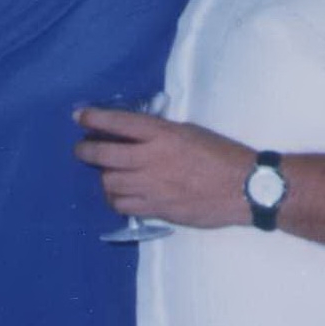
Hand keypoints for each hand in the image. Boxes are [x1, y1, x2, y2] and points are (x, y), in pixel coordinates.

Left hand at [74, 107, 251, 227]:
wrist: (245, 188)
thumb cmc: (221, 155)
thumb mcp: (190, 132)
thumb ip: (160, 134)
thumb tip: (134, 136)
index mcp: (163, 134)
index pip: (119, 122)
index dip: (95, 118)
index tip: (79, 116)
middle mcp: (152, 159)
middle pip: (104, 154)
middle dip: (86, 150)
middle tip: (81, 149)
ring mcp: (153, 186)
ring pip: (109, 182)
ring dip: (104, 176)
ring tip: (107, 173)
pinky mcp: (157, 209)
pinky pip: (122, 205)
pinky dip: (116, 198)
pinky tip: (120, 194)